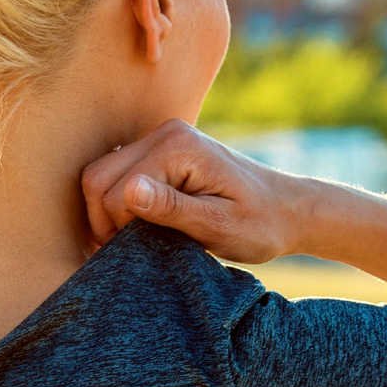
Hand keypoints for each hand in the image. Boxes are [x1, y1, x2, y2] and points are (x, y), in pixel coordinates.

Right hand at [78, 118, 307, 264]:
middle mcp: (165, 133)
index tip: (144, 254)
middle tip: (132, 251)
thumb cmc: (260, 225)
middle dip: (105, 221)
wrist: (288, 210)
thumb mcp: (219, 226)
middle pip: (98, 177)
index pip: (115, 193)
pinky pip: (118, 175)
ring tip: (136, 241)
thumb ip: (172, 208)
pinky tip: (139, 227)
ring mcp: (162, 138)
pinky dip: (119, 204)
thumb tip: (127, 191)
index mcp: (178, 148)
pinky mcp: (162, 151)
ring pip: (102, 176)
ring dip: (110, 213)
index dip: (119, 231)